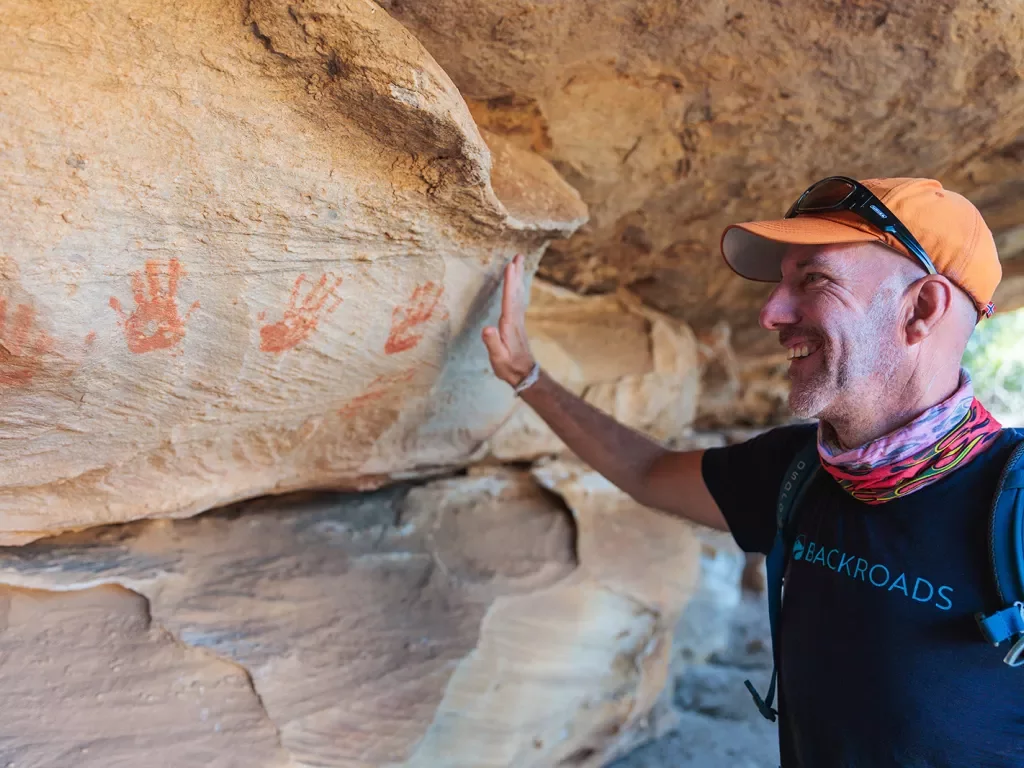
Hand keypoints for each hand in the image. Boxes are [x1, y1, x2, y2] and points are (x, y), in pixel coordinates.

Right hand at [482, 253, 536, 386]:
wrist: (524, 374)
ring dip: (519, 277)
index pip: (509, 300)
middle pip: (517, 292)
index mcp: (509, 324)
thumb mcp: (497, 357)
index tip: (510, 266)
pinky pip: (518, 299)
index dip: (509, 283)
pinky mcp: (517, 322)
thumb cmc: (508, 366)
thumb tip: (487, 328)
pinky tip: (518, 283)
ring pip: (519, 294)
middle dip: (517, 273)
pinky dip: (518, 287)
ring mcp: (518, 320)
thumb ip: (492, 343)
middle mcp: (515, 319)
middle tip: (519, 255)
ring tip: (519, 262)